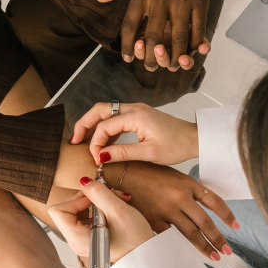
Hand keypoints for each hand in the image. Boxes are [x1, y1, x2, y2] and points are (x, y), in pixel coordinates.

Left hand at [48, 178, 151, 260]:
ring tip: (118, 199)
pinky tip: (116, 206)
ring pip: (80, 211)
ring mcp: (83, 239)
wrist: (148, 257)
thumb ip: (98, 194)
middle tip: (110, 193)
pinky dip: (101, 208)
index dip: (74, 200)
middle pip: (68, 209)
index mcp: (78, 238)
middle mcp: (76, 241)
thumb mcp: (118, 212)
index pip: (58, 211)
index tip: (94, 197)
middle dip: (89, 198)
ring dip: (98, 201)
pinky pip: (88, 216)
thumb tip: (84, 181)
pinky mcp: (92, 236)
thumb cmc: (135, 241)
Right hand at [71, 102, 198, 165]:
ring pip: (105, 113)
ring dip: (92, 126)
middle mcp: (133, 108)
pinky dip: (104, 129)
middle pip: (99, 110)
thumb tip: (100, 156)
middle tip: (73, 141)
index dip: (95, 143)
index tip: (95, 159)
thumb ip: (122, 153)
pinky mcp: (137, 116)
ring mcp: (135, 110)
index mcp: (136, 116)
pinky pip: (114, 118)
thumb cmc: (177, 145)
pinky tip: (101, 143)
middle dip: (84, 124)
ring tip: (83, 143)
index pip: (104, 126)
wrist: (194, 139)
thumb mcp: (149, 153)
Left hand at [97, 0, 212, 70]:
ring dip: (175, 56)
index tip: (127, 58)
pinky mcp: (200, 1)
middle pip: (153, 38)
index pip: (129, 26)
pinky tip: (190, 51)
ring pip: (178, 38)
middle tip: (151, 67)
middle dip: (152, 58)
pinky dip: (195, 43)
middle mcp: (160, 0)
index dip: (126, 46)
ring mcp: (182, 1)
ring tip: (172, 65)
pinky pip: (198, 28)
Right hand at [119, 161, 237, 259]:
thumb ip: (187, 190)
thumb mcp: (173, 175)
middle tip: (227, 251)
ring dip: (203, 246)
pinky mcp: (152, 218)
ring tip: (214, 256)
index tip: (236, 227)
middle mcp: (180, 197)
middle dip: (218, 239)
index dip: (227, 216)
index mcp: (188, 183)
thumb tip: (199, 209)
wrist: (123, 171)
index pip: (215, 202)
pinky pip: (168, 236)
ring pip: (190, 233)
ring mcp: (166, 209)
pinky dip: (177, 245)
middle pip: (205, 223)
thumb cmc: (146, 172)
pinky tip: (184, 252)